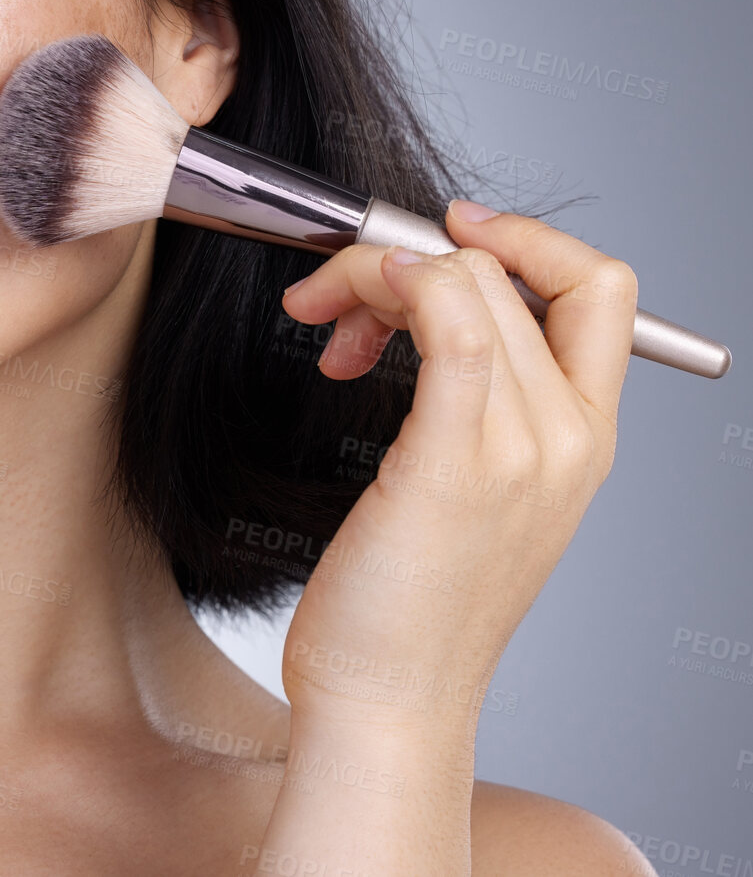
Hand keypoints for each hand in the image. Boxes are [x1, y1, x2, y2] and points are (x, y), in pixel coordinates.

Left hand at [274, 199, 638, 732]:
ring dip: (373, 274)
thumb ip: (470, 399)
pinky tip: (340, 324)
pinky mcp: (459, 460)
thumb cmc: (408, 599)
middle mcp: (572, 436)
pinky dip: (390, 288)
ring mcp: (525, 448)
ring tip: (327, 334)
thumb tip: (423, 304)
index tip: (448, 231)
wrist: (390, 697)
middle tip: (334, 309)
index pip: (601, 289)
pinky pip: (449, 321)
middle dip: (401, 261)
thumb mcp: (465, 487)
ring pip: (467, 280)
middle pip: (504, 273)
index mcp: (587, 439)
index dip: (528, 237)